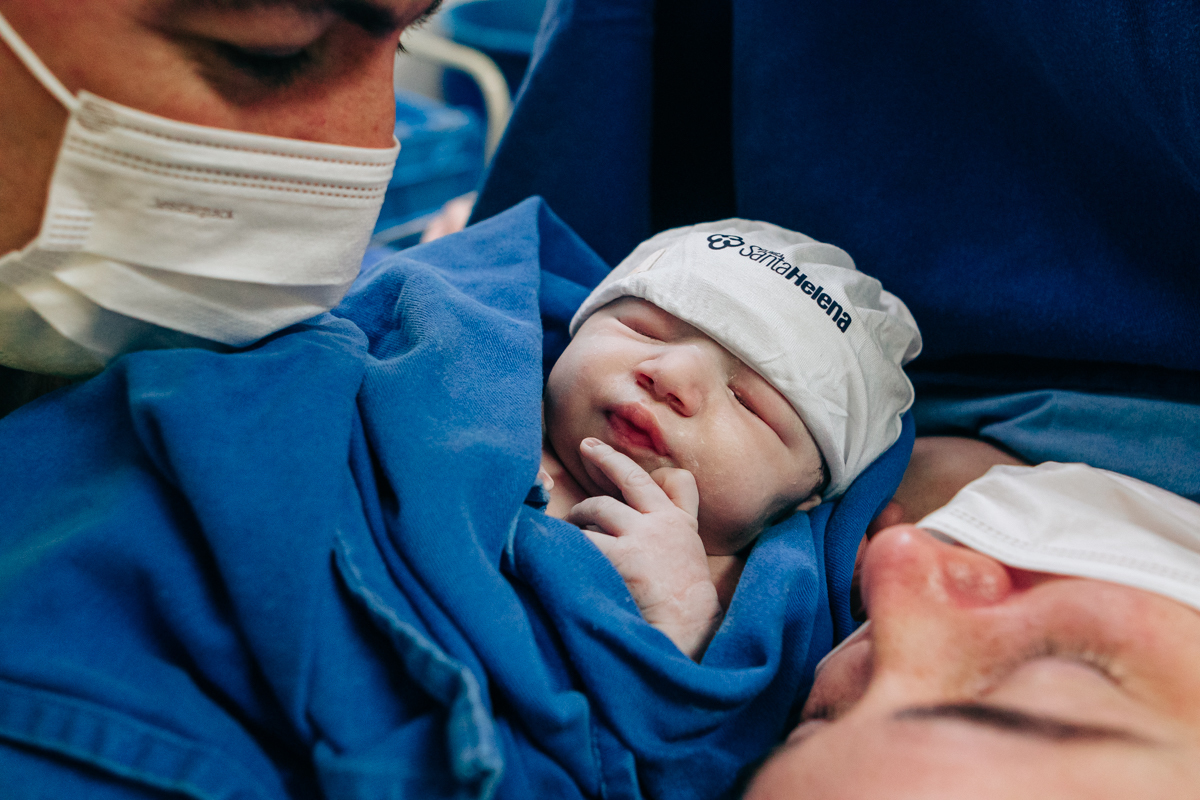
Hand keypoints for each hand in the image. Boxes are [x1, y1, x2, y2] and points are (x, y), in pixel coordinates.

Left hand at [566, 438, 722, 659]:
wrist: (688, 627)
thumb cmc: (685, 599)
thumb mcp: (690, 550)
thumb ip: (677, 518)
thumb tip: (653, 494)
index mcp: (679, 521)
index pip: (666, 478)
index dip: (631, 462)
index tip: (602, 450)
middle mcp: (662, 522)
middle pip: (630, 478)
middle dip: (605, 458)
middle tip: (586, 448)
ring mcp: (643, 537)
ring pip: (599, 508)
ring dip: (581, 515)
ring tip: (571, 526)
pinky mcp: (624, 557)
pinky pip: (587, 540)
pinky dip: (574, 543)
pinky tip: (566, 551)